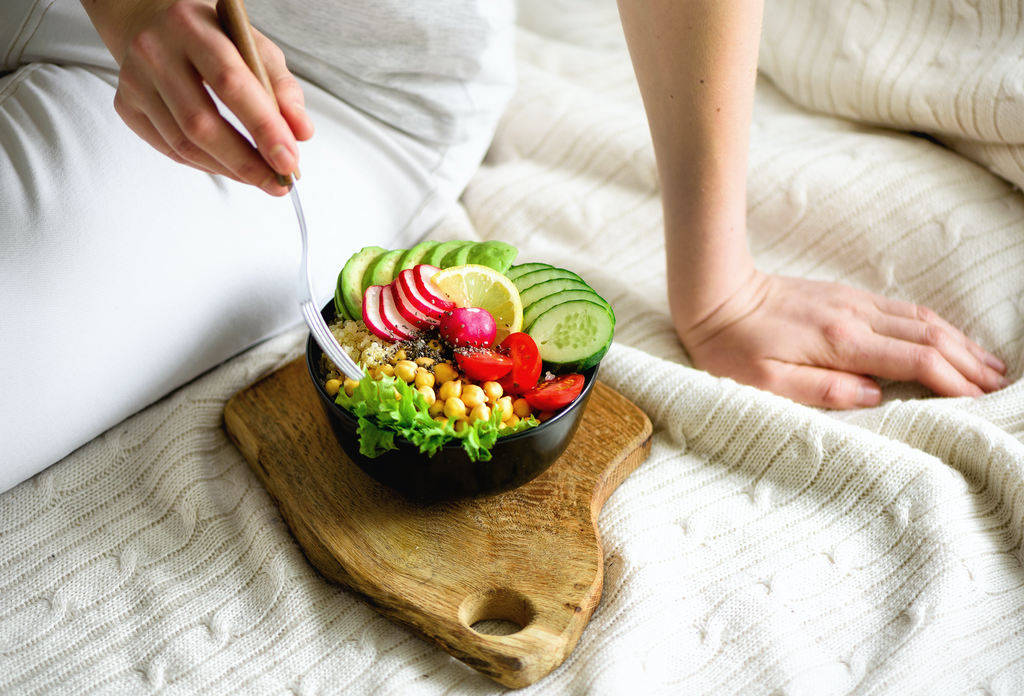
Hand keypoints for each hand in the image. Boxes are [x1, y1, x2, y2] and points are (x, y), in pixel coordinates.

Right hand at [84, 0, 312, 194]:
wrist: (152, 20)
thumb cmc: (213, 37)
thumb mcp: (253, 45)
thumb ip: (282, 87)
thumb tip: (301, 133)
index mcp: (192, 28)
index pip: (231, 83)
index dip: (263, 128)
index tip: (290, 161)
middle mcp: (155, 52)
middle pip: (202, 123)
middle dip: (247, 162)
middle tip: (279, 183)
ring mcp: (133, 81)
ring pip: (184, 143)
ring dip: (229, 169)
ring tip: (262, 179)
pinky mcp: (125, 106)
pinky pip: (170, 149)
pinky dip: (207, 165)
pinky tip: (231, 168)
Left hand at [676, 271, 1009, 408]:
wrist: (713, 293)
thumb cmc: (730, 346)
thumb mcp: (764, 382)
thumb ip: (821, 391)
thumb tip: (873, 396)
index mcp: (839, 342)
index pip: (914, 360)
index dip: (952, 381)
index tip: (978, 400)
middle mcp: (854, 317)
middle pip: (929, 337)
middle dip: (968, 362)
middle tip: (999, 386)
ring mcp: (851, 302)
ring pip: (920, 319)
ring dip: (958, 341)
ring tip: (987, 364)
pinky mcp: (843, 296)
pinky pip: (902, 309)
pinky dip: (933, 325)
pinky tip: (945, 336)